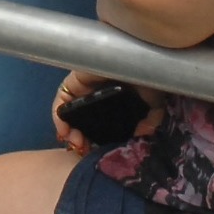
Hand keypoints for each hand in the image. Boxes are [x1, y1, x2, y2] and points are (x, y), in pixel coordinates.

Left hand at [48, 71, 162, 155]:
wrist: (136, 59)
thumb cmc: (148, 76)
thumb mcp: (154, 104)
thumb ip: (151, 122)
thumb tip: (141, 137)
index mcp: (114, 104)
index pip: (99, 127)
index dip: (96, 142)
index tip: (98, 154)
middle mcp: (97, 97)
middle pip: (82, 122)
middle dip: (82, 140)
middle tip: (86, 152)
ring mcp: (84, 89)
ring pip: (70, 114)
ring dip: (70, 132)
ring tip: (78, 144)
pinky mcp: (73, 80)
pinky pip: (61, 100)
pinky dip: (59, 117)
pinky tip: (66, 131)